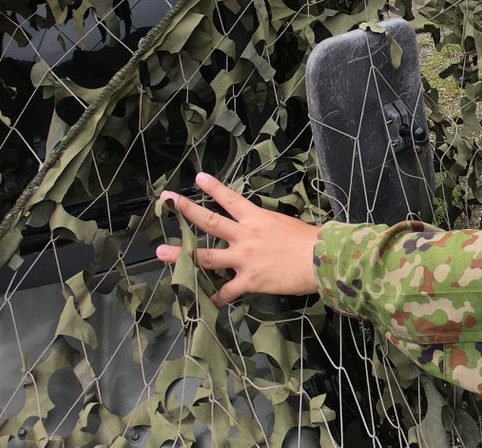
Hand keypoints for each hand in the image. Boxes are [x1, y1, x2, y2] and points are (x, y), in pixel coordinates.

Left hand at [156, 172, 320, 307]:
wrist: (320, 259)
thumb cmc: (310, 239)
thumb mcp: (285, 224)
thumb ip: (267, 226)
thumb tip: (262, 230)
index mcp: (257, 218)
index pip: (231, 199)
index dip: (214, 187)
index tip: (198, 178)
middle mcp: (245, 235)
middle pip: (210, 221)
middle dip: (186, 211)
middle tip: (168, 201)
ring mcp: (244, 258)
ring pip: (205, 256)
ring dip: (181, 255)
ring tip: (160, 251)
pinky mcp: (248, 280)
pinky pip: (226, 291)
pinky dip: (215, 298)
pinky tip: (205, 303)